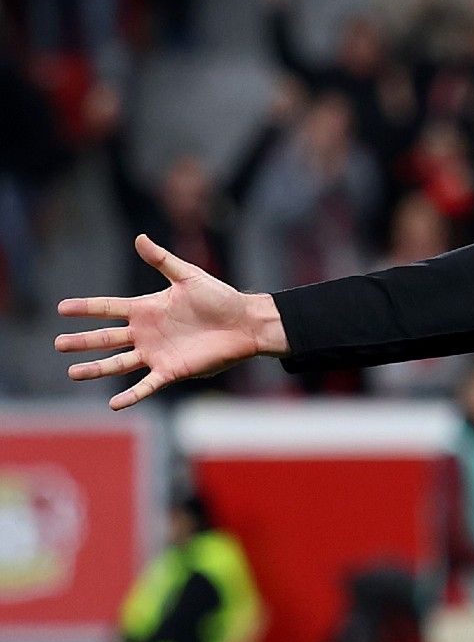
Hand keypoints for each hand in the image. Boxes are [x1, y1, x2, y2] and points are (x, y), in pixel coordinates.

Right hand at [55, 235, 287, 409]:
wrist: (245, 323)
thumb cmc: (220, 297)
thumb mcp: (188, 276)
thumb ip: (162, 260)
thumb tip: (139, 238)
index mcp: (147, 309)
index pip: (108, 308)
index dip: (86, 308)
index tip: (61, 308)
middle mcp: (146, 332)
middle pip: (106, 337)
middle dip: (82, 341)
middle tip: (58, 344)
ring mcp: (156, 353)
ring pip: (118, 363)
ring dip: (96, 369)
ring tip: (73, 373)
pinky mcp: (172, 371)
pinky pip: (146, 386)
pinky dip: (131, 396)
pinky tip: (113, 403)